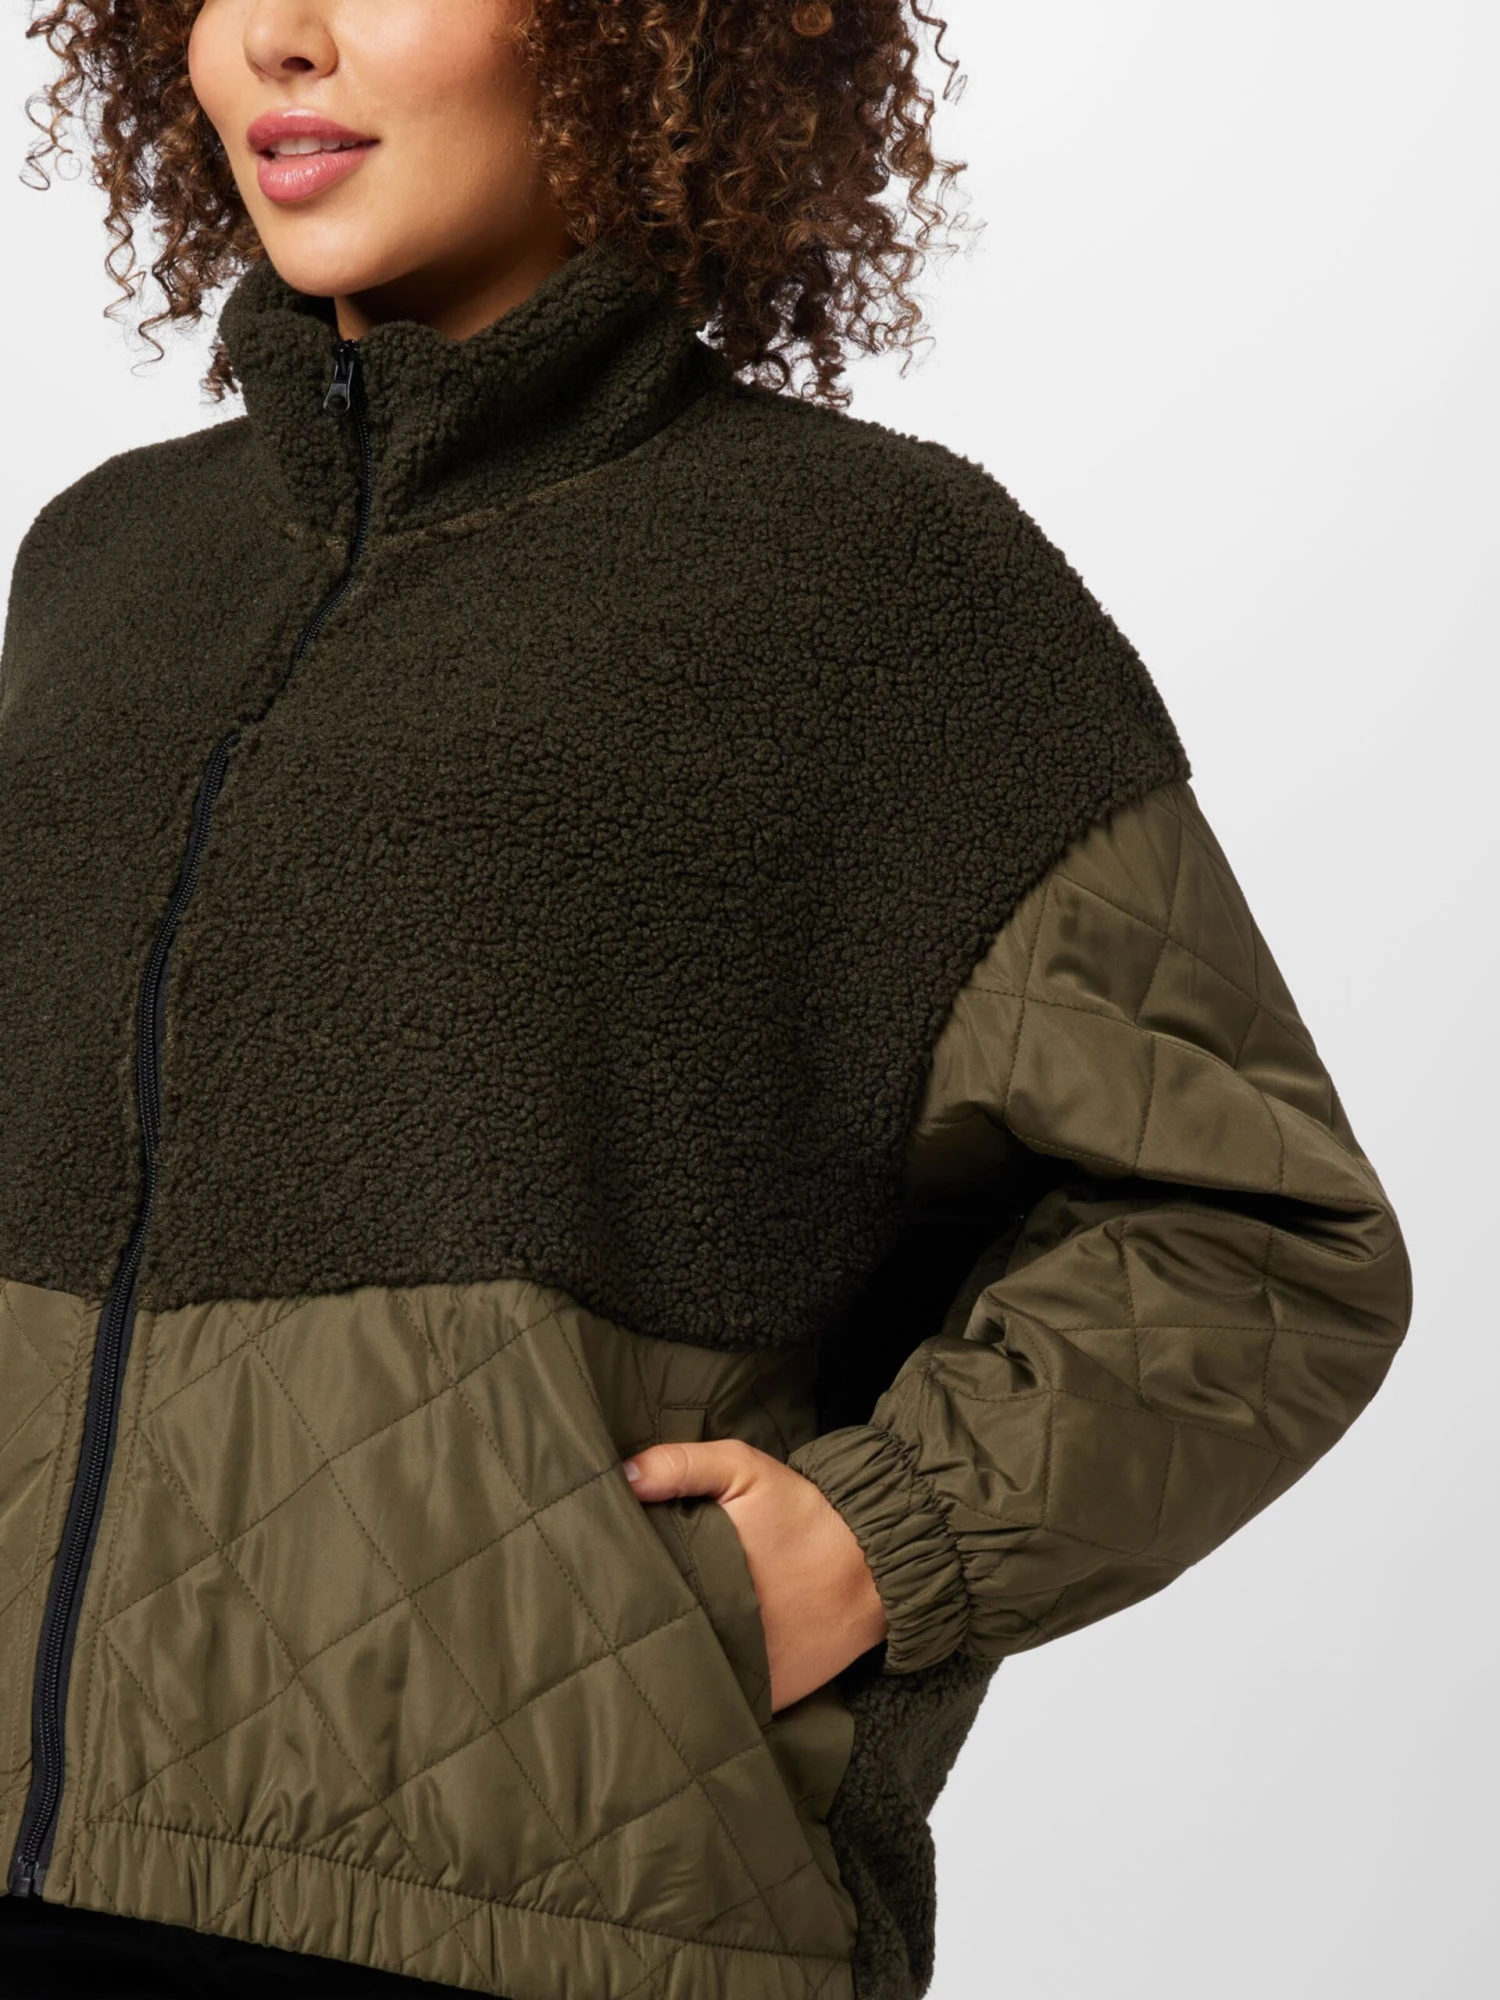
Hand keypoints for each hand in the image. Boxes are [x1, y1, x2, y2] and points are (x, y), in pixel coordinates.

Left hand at [621, 1440, 887, 1712]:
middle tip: (607, 1618)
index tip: (595, 1579)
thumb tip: (622, 1478)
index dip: (611, 1589)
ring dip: (663, 1666)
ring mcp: (748, 1673)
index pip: (637, 1594)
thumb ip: (682, 1465)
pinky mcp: (771, 1697)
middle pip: (653, 1640)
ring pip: (683, 1678)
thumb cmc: (804, 1512)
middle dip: (631, 1629)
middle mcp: (722, 1633)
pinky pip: (723, 1703)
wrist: (877, 1562)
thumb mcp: (744, 1469)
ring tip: (638, 1652)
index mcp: (706, 1576)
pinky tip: (685, 1679)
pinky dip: (703, 1694)